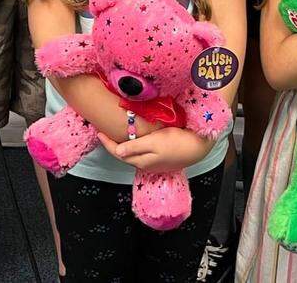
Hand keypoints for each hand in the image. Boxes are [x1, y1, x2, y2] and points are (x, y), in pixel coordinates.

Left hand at [97, 127, 211, 172]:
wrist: (198, 147)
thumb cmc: (176, 142)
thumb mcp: (154, 142)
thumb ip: (135, 147)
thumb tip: (117, 152)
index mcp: (142, 161)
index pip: (119, 153)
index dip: (108, 144)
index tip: (99, 132)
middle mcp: (146, 164)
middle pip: (125, 155)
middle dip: (114, 145)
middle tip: (106, 131)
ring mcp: (155, 163)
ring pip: (134, 154)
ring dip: (125, 145)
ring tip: (119, 134)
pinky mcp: (162, 158)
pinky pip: (143, 152)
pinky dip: (135, 145)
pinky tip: (137, 138)